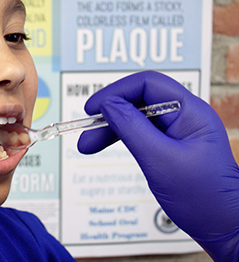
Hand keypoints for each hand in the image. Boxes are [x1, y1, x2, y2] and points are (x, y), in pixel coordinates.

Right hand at [78, 71, 238, 260]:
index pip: (147, 84)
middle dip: (109, 112)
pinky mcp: (170, 145)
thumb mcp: (160, 160)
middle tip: (87, 129)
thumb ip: (132, 128)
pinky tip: (106, 145)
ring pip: (136, 116)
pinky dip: (120, 138)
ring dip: (111, 127)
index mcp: (191, 112)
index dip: (116, 92)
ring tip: (88, 145)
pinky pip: (140, 132)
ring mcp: (178, 130)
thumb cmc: (204, 199)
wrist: (224, 227)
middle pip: (138, 99)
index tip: (94, 107)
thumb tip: (108, 105)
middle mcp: (185, 116)